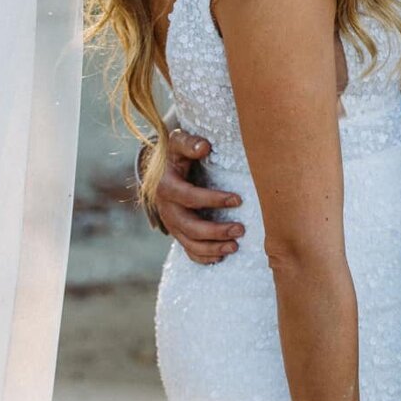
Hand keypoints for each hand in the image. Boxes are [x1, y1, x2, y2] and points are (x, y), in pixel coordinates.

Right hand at [153, 127, 244, 265]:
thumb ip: (189, 143)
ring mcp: (171, 223)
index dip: (213, 200)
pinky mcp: (177, 232)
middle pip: (189, 227)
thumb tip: (204, 146)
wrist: (160, 170)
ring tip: (235, 246)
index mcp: (167, 187)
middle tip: (240, 230)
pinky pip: (187, 250)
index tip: (238, 199)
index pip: (190, 197)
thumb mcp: (178, 143)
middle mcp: (167, 209)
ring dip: (212, 248)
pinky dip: (203, 258)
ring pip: (189, 243)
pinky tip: (221, 257)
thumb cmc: (176, 154)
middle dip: (215, 231)